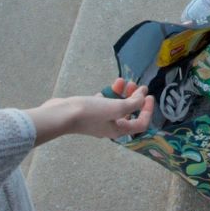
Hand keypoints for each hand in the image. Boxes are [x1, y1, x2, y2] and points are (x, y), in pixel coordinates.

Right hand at [28, 78, 154, 145]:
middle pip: (129, 113)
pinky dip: (109, 94)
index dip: (148, 110)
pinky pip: (104, 103)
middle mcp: (110, 127)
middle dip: (134, 98)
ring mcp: (98, 120)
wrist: (60, 114)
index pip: (141, 123)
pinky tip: (109, 86)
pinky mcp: (88, 112)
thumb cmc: (90, 113)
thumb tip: (143, 95)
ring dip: (122, 93)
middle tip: (135, 84)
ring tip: (122, 81)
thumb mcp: (116, 107)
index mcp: (118, 130)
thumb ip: (133, 103)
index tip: (149, 95)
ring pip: (116, 105)